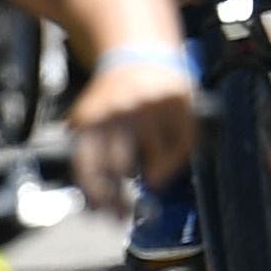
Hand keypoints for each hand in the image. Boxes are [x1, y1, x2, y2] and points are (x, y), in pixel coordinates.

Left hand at [65, 45, 199, 200]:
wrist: (138, 54)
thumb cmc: (111, 99)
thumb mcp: (88, 121)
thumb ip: (87, 156)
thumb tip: (94, 208)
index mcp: (91, 116)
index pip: (90, 165)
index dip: (99, 196)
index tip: (106, 216)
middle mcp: (120, 109)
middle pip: (121, 169)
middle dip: (122, 198)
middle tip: (124, 213)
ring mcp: (150, 104)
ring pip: (156, 162)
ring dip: (151, 174)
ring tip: (147, 167)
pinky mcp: (178, 99)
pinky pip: (183, 147)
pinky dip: (175, 160)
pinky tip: (167, 159)